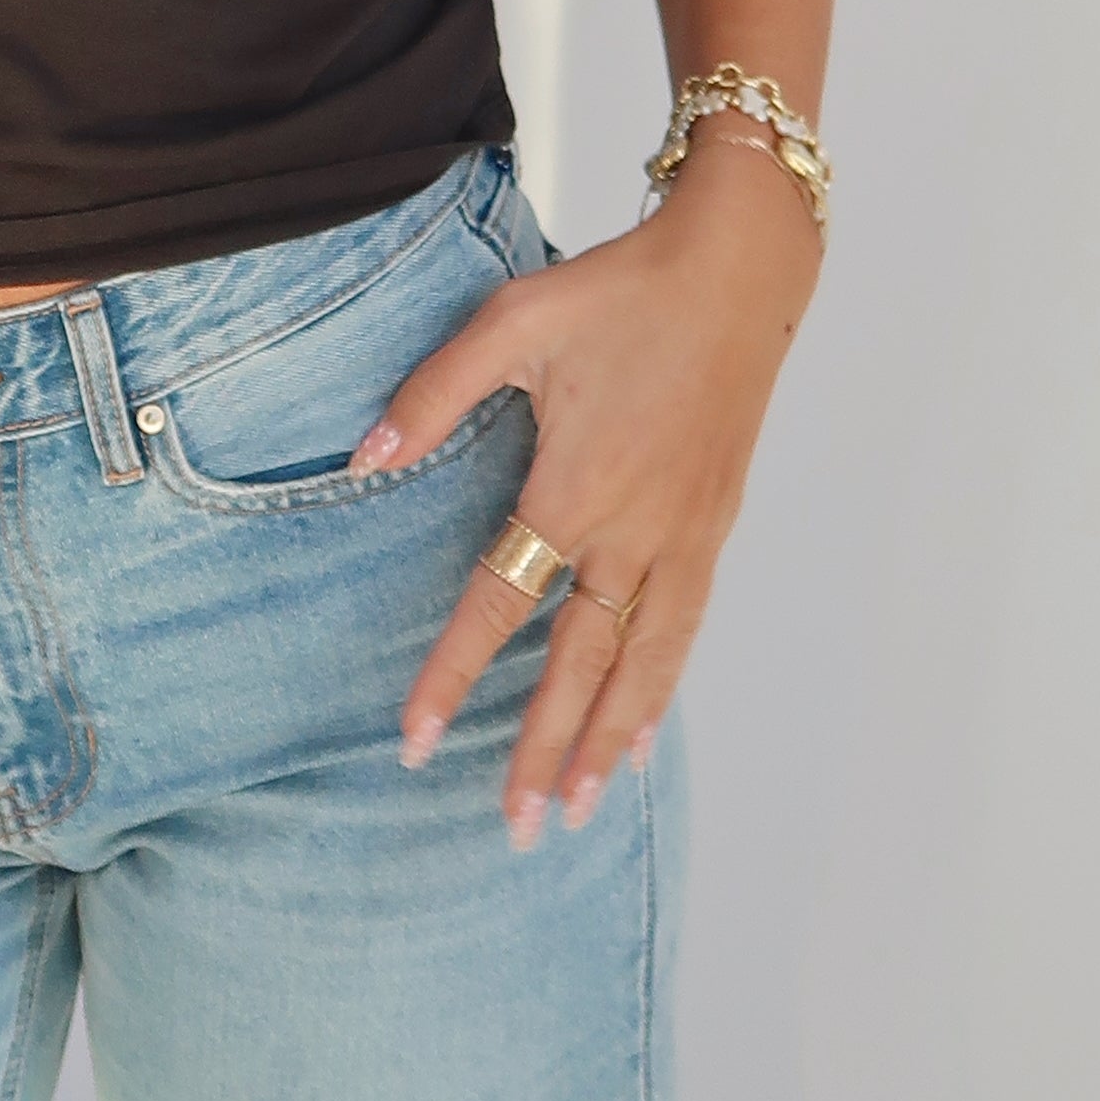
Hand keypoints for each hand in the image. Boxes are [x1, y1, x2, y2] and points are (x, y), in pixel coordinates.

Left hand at [356, 144, 814, 839]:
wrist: (736, 272)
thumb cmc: (618, 293)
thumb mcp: (510, 323)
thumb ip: (433, 395)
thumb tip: (363, 458)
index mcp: (573, 489)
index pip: (498, 605)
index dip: (451, 675)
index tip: (413, 741)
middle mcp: (631, 533)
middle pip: (577, 665)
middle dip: (539, 750)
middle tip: (511, 828)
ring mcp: (680, 538)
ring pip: (639, 665)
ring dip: (604, 742)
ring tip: (575, 809)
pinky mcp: (713, 528)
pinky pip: (683, 630)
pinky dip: (659, 691)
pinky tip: (641, 734)